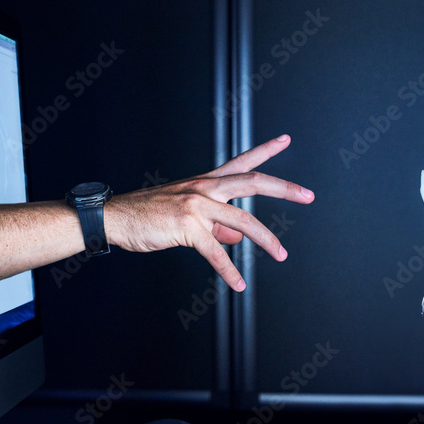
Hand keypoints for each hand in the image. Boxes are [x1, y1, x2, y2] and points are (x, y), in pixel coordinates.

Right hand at [104, 135, 313, 290]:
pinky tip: (238, 282)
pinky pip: (216, 251)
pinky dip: (229, 270)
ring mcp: (196, 205)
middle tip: (308, 195)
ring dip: (266, 240)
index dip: (265, 150)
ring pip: (242, 220)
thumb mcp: (187, 215)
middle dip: (284, 189)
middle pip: (253, 182)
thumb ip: (217, 226)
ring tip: (281, 254)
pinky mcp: (187, 227)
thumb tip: (239, 239)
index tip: (285, 140)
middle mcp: (204, 188)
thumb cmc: (149, 215)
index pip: (242, 162)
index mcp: (205, 182)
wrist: (115, 218)